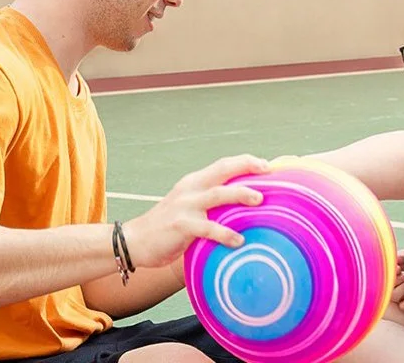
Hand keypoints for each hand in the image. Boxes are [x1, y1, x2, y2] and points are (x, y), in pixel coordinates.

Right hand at [122, 154, 267, 268]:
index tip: (267, 165)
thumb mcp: (189, 208)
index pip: (223, 165)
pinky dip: (225, 234)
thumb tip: (242, 209)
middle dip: (246, 167)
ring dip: (240, 194)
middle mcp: (190, 188)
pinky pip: (207, 228)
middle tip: (268, 171)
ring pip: (217, 194)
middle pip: (222, 170)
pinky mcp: (180, 225)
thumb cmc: (168, 227)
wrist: (135, 241)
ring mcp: (185, 205)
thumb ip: (210, 205)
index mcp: (194, 182)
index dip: (245, 161)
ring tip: (259, 200)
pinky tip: (238, 241)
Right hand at [391, 249, 403, 310]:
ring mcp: (397, 295)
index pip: (382, 276)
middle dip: (395, 280)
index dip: (388, 273)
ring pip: (394, 296)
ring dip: (403, 288)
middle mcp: (389, 286)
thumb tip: (397, 258)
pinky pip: (403, 307)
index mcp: (386, 274)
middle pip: (385, 286)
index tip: (398, 268)